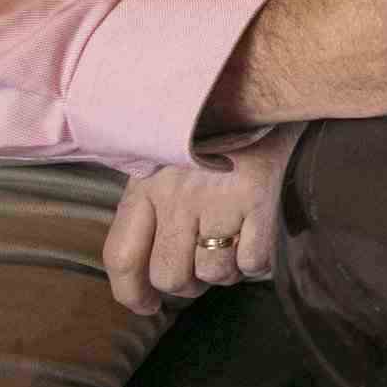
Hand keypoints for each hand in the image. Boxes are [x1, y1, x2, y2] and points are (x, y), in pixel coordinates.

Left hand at [102, 124, 299, 315]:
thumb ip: (150, 194)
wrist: (264, 81)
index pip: (122, 255)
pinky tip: (260, 238)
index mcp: (146, 182)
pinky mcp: (261, 198)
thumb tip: (143, 253)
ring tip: (234, 244)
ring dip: (226, 271)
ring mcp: (220, 198)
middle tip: (201, 266)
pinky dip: (258, 261)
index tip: (147, 304)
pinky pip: (254, 260)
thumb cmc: (213, 119)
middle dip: (187, 284)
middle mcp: (178, 195)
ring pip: (215, 272)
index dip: (131, 292)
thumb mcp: (165, 149)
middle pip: (170, 275)